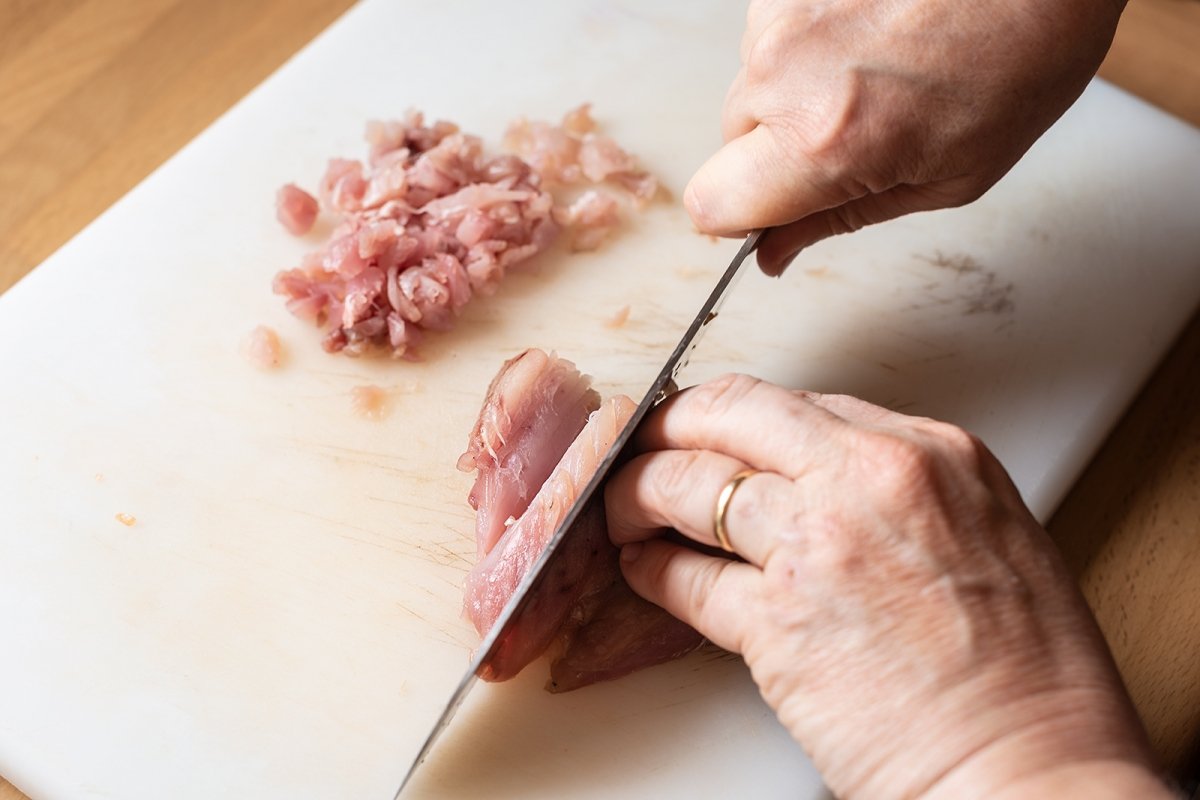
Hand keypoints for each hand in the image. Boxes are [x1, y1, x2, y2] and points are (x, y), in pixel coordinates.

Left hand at [605, 375, 1167, 798]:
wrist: (1029, 765)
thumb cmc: (1026, 673)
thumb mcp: (987, 535)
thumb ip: (900, 491)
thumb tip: (815, 478)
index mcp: (931, 452)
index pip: (795, 402)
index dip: (733, 417)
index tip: (708, 430)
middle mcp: (869, 479)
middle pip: (730, 415)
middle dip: (669, 426)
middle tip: (643, 447)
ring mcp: (818, 544)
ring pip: (689, 485)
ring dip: (639, 495)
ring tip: (624, 510)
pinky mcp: (778, 621)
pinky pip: (685, 578)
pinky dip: (651, 571)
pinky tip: (644, 570)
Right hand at [688, 0, 1123, 273]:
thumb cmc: (1022, 60)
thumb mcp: (944, 178)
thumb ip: (839, 219)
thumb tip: (774, 253)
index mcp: (822, 141)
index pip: (711, 205)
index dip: (739, 219)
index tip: (771, 216)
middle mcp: (784, 73)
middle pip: (727, 144)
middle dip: (775, 154)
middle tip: (855, 137)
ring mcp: (780, 14)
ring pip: (752, 85)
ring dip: (795, 93)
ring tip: (876, 73)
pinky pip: (773, 35)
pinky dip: (810, 45)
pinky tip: (869, 35)